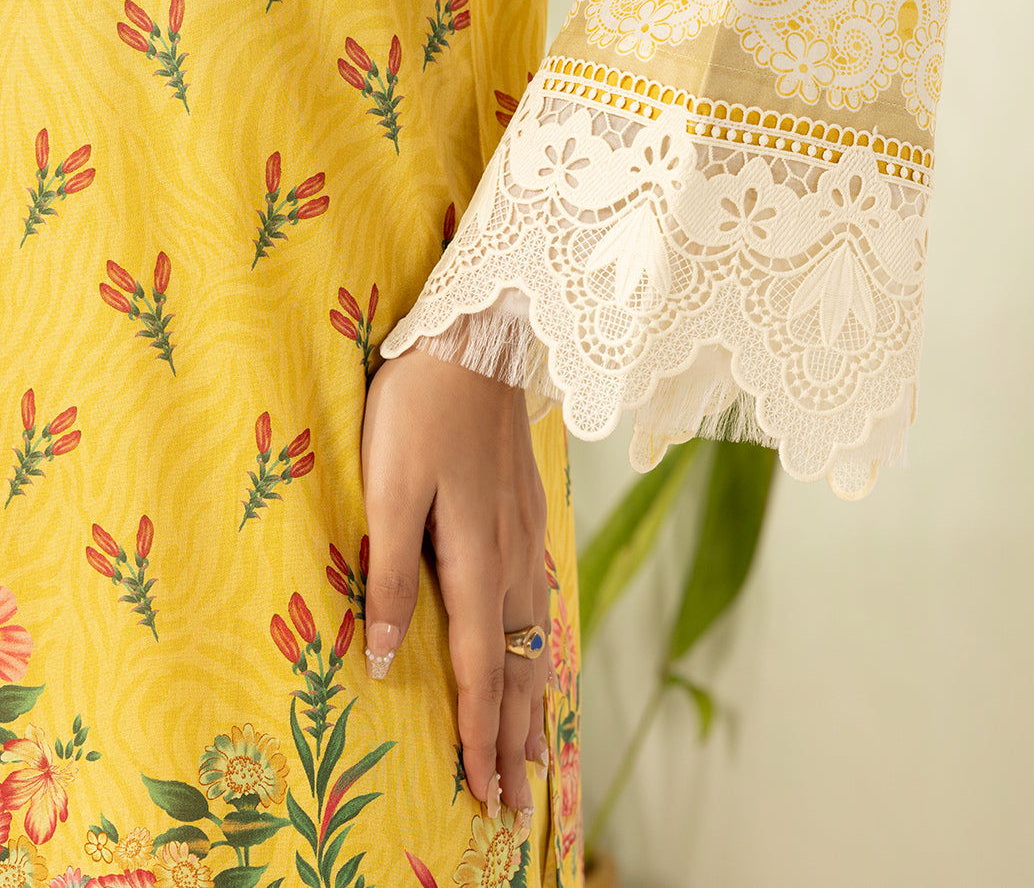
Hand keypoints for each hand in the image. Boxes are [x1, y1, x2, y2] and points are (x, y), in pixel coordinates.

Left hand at [359, 346, 549, 819]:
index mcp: (475, 559)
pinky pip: (541, 599)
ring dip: (534, 698)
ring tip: (534, 749)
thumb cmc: (419, 408)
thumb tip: (391, 660)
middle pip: (520, 666)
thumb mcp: (388, 488)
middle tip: (514, 802)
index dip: (481, 737)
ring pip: (535, 635)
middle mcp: (512, 557)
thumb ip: (391, 573)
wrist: (475, 336)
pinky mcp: (526, 509)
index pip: (483, 669)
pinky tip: (539, 646)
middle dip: (517, 739)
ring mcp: (526, 532)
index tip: (482, 796)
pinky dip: (541, 644)